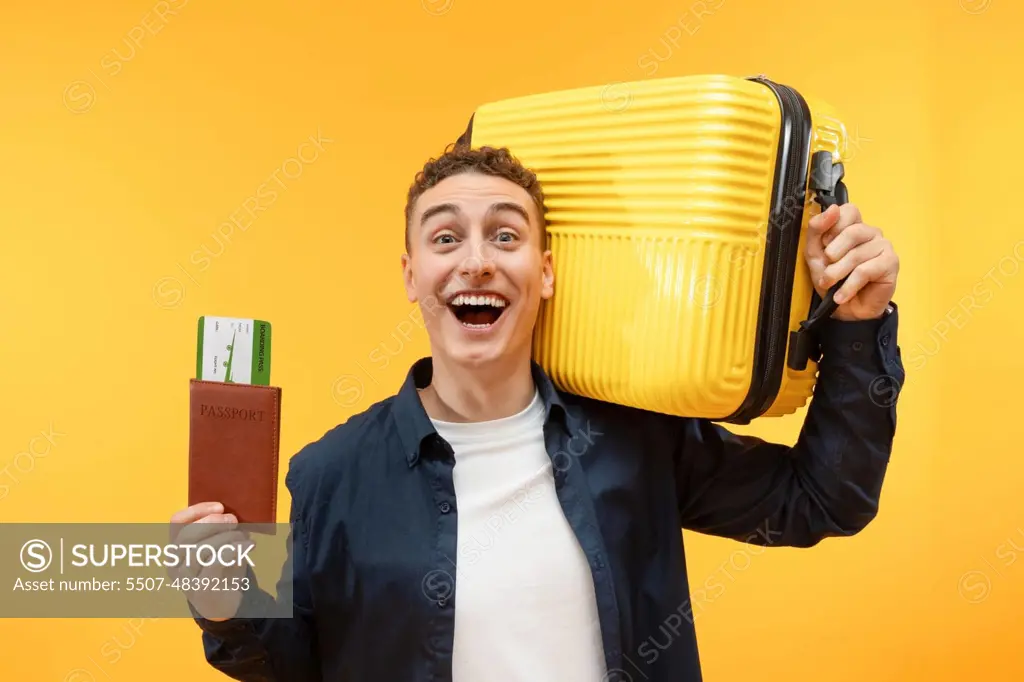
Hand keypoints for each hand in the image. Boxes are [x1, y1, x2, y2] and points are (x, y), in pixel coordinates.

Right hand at [169, 501, 251, 620]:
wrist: (222, 604)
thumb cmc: (220, 570)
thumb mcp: (219, 547)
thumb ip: (220, 531)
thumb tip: (232, 513)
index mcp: (176, 547)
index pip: (176, 522)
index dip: (197, 510)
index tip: (220, 506)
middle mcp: (174, 562)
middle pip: (186, 535)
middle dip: (212, 523)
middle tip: (233, 520)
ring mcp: (185, 578)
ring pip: (200, 550)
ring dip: (225, 538)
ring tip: (243, 537)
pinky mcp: (200, 589)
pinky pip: (214, 563)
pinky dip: (233, 550)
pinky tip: (248, 546)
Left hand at [805, 203, 898, 320]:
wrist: (843, 309)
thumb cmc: (832, 280)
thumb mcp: (814, 254)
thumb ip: (817, 229)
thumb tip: (832, 208)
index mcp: (854, 226)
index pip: (850, 210)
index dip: (834, 226)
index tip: (824, 245)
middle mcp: (871, 233)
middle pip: (853, 231)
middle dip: (833, 254)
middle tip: (825, 271)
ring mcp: (883, 247)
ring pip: (857, 254)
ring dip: (837, 273)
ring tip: (830, 285)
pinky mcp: (891, 264)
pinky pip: (866, 270)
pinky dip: (849, 285)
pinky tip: (841, 296)